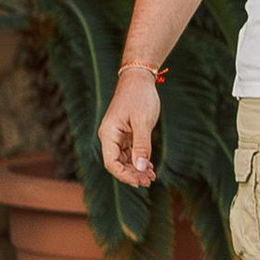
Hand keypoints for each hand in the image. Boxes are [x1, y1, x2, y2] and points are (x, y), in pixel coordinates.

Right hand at [99, 70, 160, 187]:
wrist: (139, 78)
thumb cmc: (140, 97)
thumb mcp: (143, 121)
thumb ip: (142, 145)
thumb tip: (140, 168)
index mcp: (108, 133)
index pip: (111, 162)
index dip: (124, 175)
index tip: (139, 181)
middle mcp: (110, 136)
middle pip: (117, 163)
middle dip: (132, 174)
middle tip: (149, 181)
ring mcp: (118, 136)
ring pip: (124, 159)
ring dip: (136, 169)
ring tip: (151, 177)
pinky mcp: (126, 134)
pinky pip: (130, 152)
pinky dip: (139, 160)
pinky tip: (150, 168)